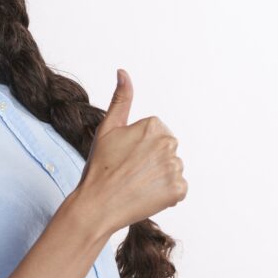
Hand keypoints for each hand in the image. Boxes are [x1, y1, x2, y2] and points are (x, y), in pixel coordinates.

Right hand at [73, 68, 186, 235]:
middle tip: (130, 172)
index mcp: (154, 125)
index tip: (125, 157)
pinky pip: (178, 188)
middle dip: (152, 160)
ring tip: (137, 184)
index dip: (140, 147)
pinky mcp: (179, 189)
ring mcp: (175, 167)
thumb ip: (121, 99)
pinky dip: (166, 193)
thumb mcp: (107, 128)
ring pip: (172, 169)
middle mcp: (169, 143)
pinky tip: (147, 195)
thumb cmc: (100, 166)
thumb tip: (123, 72)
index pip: (156, 135)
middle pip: (167, 151)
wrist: (98, 205)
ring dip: (159, 177)